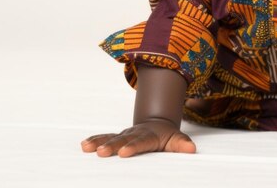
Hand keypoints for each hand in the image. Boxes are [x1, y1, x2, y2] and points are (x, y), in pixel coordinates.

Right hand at [80, 118, 195, 157]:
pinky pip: (105, 137)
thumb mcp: (176, 139)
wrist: (157, 125)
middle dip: (112, 145)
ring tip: (87, 148)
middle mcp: (134, 133)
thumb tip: (191, 149)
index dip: (133, 146)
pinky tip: (84, 145)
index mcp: (149, 136)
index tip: (124, 152)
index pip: (141, 142)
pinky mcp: (117, 137)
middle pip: (123, 139)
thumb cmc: (167, 137)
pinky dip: (95, 140)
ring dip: (99, 142)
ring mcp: (125, 134)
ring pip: (111, 137)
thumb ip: (181, 144)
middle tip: (102, 152)